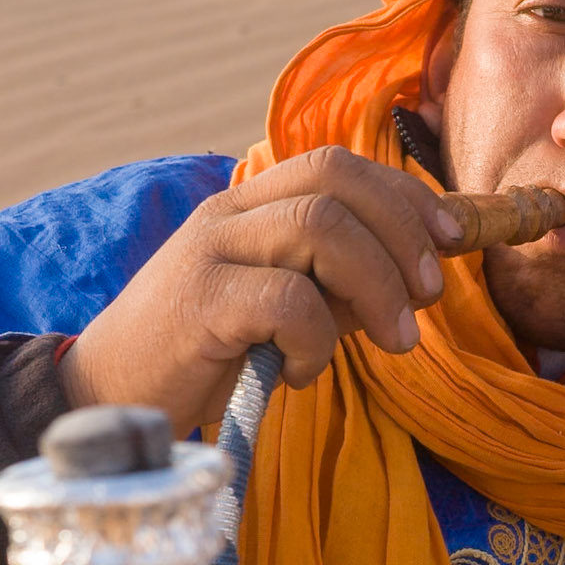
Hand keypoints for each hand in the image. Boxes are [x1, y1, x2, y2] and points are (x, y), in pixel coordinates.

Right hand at [57, 149, 464, 436]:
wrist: (113, 400)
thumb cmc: (207, 356)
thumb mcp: (286, 310)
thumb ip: (341, 284)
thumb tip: (420, 274)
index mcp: (250, 204)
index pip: (339, 164)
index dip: (406, 196)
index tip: (451, 241)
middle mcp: (228, 213)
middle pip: (337, 181)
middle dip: (402, 234)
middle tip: (428, 298)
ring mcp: (209, 251)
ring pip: (321, 230)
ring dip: (377, 287)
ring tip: (393, 340)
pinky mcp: (199, 303)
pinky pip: (288, 301)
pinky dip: (316, 341)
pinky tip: (299, 372)